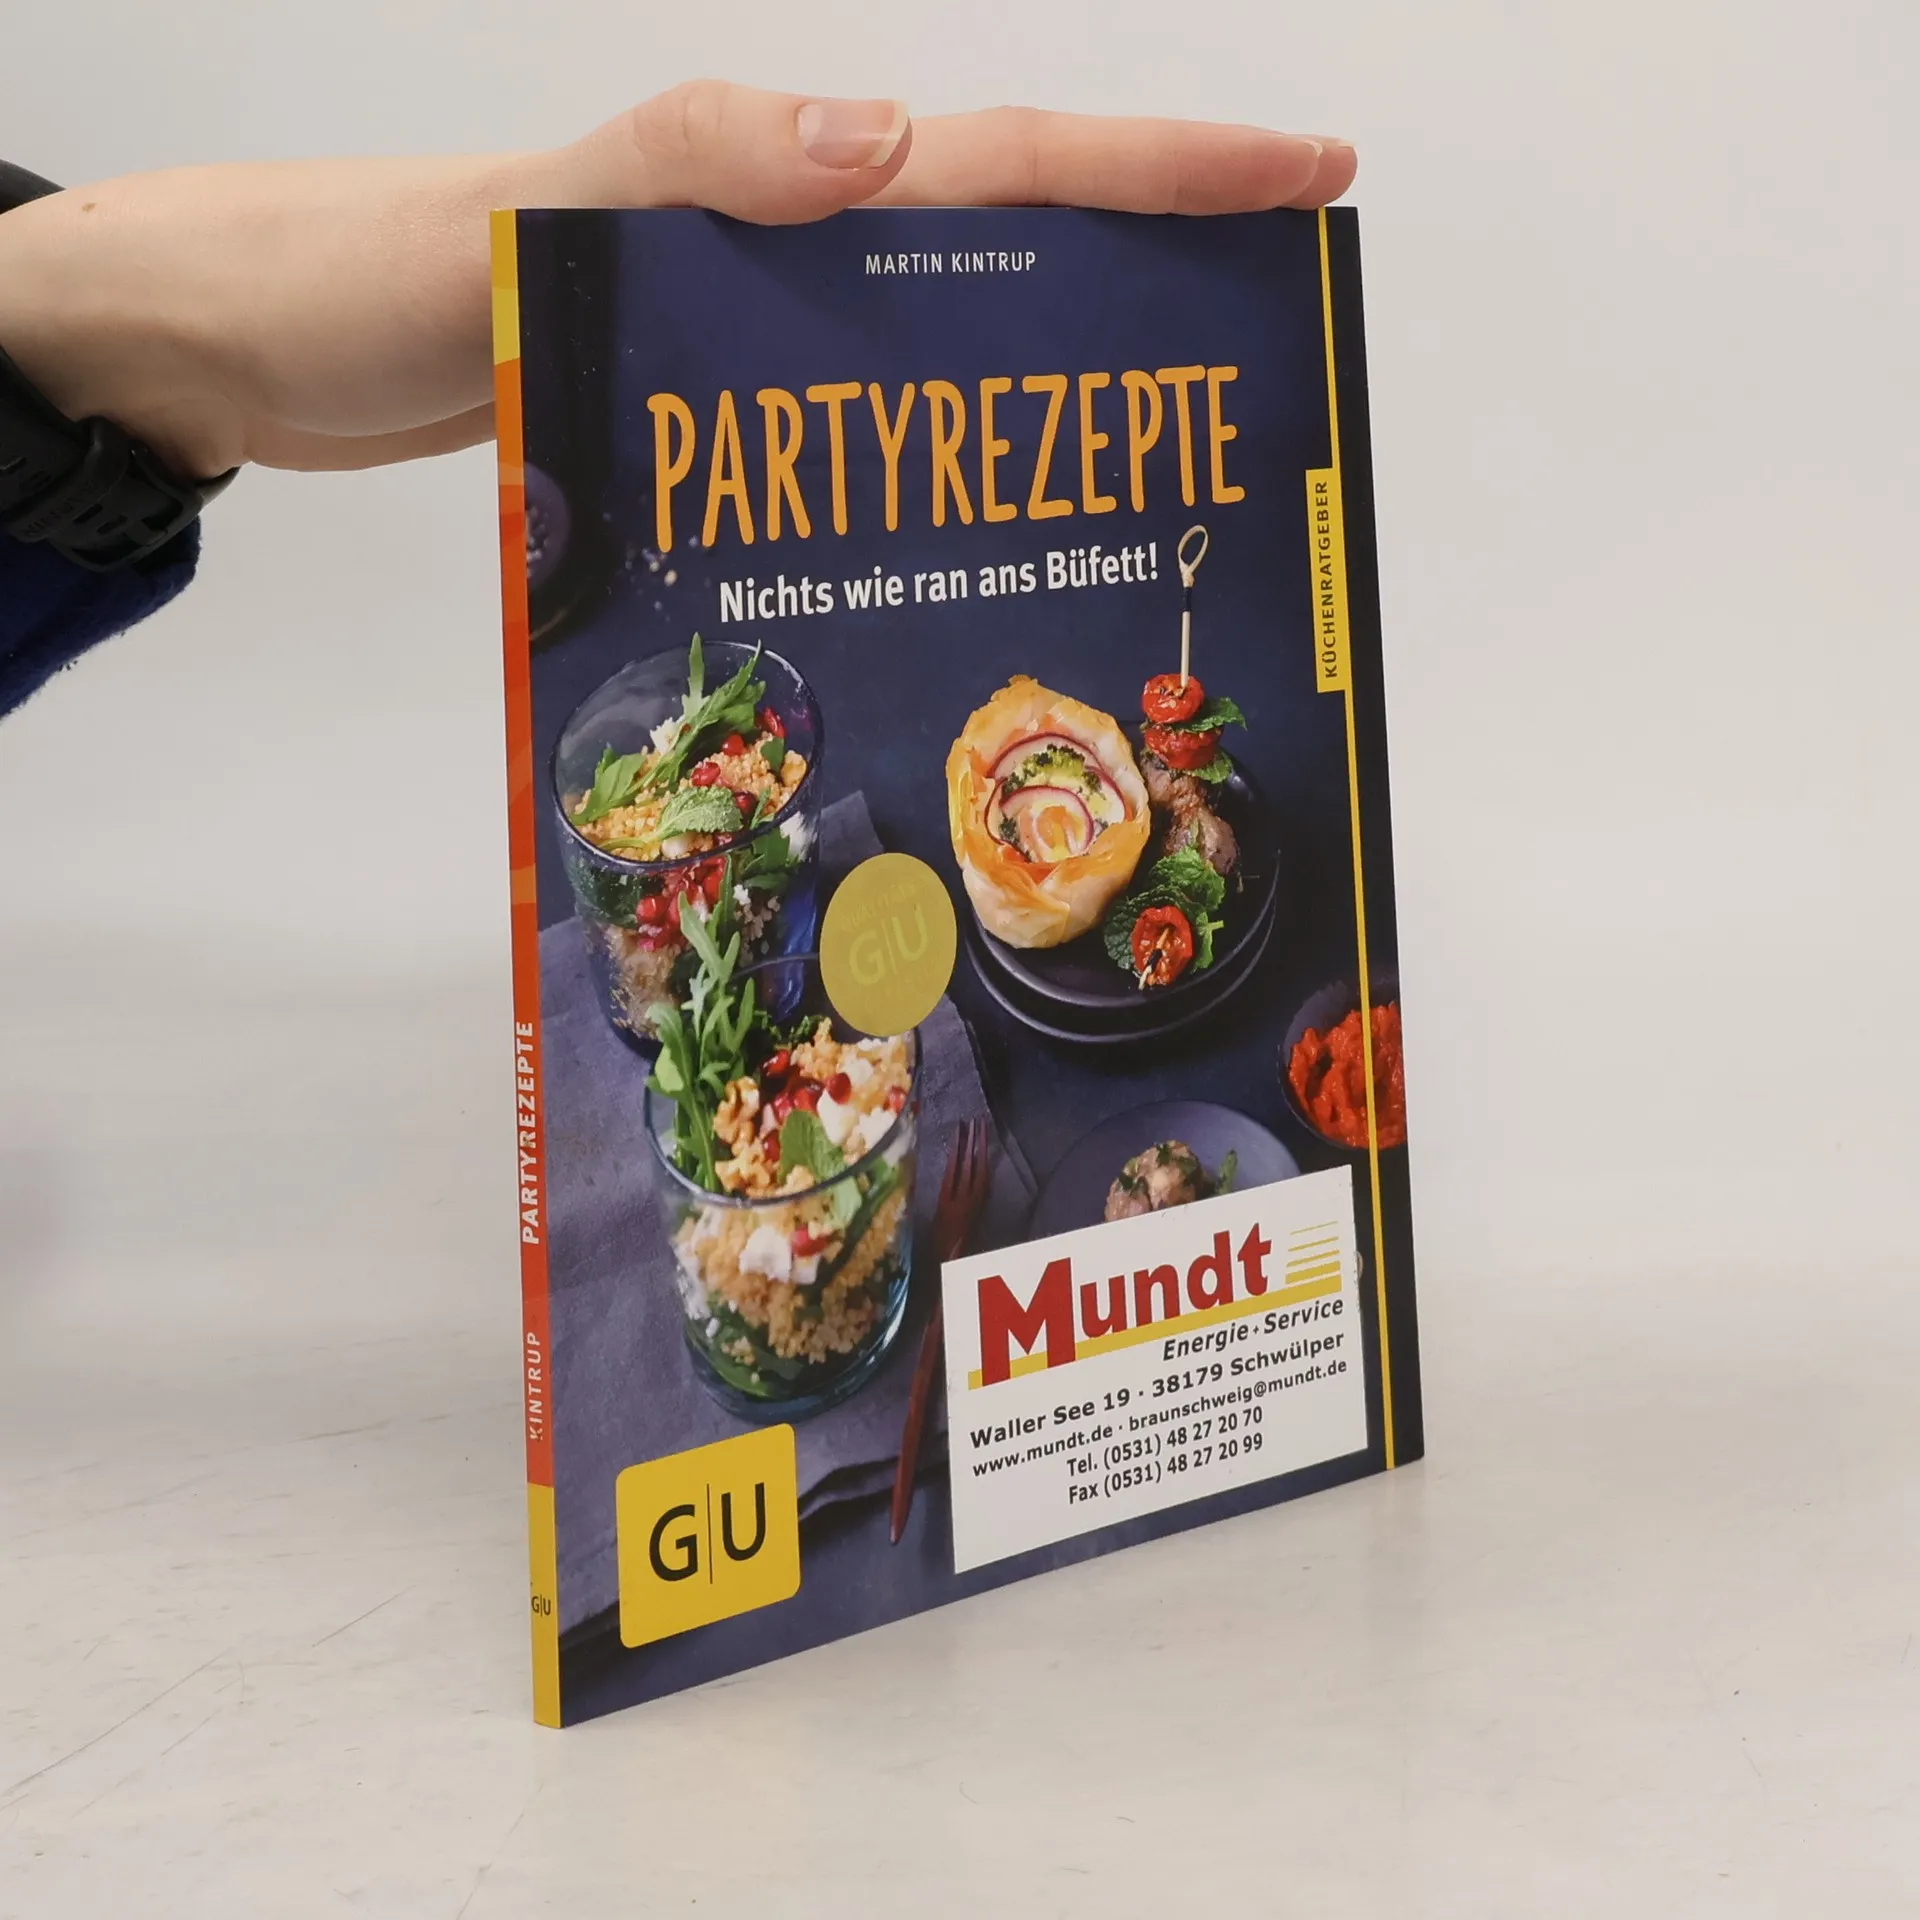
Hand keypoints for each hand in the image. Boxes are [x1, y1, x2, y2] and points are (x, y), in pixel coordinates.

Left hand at [0, 83, 1353, 481]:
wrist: (260, 349)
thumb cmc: (367, 274)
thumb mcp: (515, 208)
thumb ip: (688, 166)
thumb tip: (890, 146)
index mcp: (770, 185)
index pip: (1006, 162)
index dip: (1164, 168)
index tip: (1307, 179)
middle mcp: (783, 251)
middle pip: (1011, 255)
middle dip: (1155, 287)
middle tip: (1266, 370)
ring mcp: (751, 333)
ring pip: (944, 349)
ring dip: (1052, 395)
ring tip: (1156, 480)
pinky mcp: (711, 404)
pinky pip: (855, 421)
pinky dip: (929, 461)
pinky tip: (966, 533)